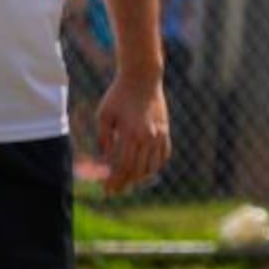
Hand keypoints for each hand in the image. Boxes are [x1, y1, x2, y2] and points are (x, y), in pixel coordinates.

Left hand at [96, 71, 170, 196]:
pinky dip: (155, 166)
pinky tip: (145, 169)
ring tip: (128, 181)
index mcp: (131, 133)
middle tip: (114, 190)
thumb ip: (103, 139)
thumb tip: (104, 160)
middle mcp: (148, 136)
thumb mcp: (104, 115)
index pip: (123, 167)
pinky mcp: (165, 130)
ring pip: (152, 166)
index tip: (107, 189)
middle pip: (138, 170)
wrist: (143, 78)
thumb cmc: (119, 95)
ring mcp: (159, 134)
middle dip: (125, 183)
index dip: (115, 181)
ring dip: (140, 177)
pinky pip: (164, 155)